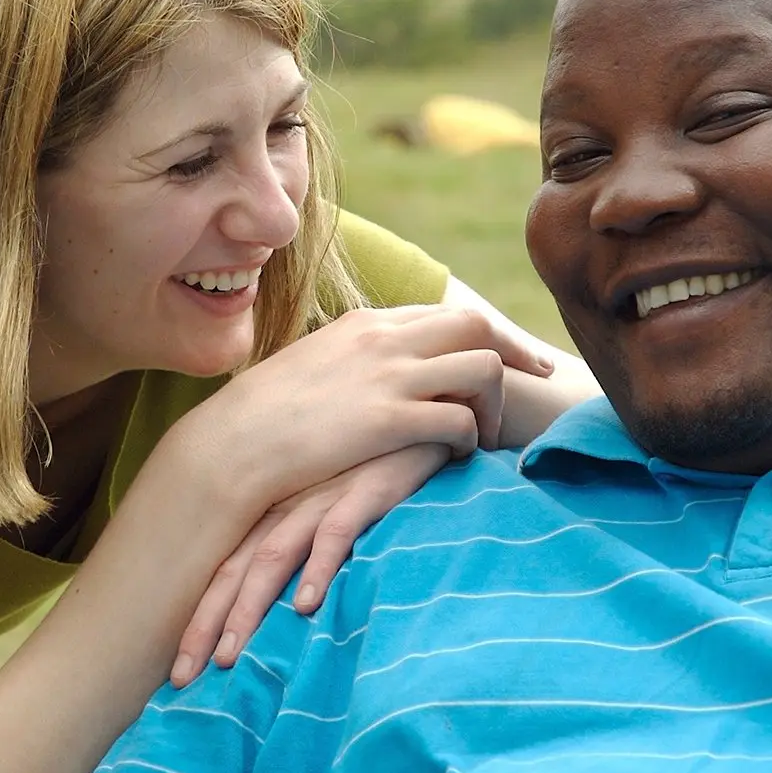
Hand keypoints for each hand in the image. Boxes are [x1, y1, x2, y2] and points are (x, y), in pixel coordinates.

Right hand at [163, 304, 549, 515]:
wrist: (233, 444)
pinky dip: (470, 439)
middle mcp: (383, 339)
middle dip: (515, 351)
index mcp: (367, 323)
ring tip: (485, 435)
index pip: (446, 314)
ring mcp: (387, 377)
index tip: (516, 354)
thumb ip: (355, 360)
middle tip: (538, 378)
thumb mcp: (314, 367)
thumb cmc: (266, 417)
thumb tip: (380, 372)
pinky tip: (459, 458)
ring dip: (494, 403)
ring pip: (480, 368)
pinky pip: (458, 420)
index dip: (489, 334)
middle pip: (476, 325)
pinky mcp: (387, 419)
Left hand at [171, 443, 450, 685]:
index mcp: (274, 511)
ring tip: (230, 654)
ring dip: (249, 607)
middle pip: (234, 570)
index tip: (176, 671)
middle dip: (206, 626)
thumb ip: (307, 547)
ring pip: (272, 555)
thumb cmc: (377, 464)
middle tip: (182, 678)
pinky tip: (307, 605)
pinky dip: (319, 567)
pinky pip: (336, 531)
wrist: (422, 413)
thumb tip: (289, 612)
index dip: (197, 619)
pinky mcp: (366, 489)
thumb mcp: (332, 503)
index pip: (222, 570)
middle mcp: (286, 505)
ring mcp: (322, 496)